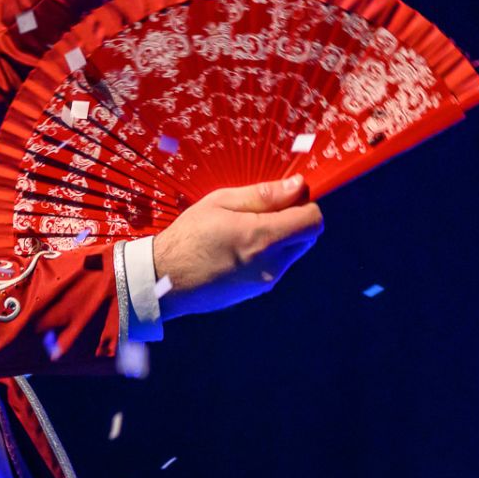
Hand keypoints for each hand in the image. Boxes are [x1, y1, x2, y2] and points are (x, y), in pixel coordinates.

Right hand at [151, 174, 322, 320]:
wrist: (165, 279)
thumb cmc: (188, 235)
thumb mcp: (220, 202)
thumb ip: (263, 195)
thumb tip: (298, 186)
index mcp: (264, 237)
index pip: (313, 220)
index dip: (305, 203)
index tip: (285, 195)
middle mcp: (273, 263)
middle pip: (307, 237)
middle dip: (294, 220)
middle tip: (260, 211)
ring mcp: (267, 281)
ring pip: (292, 252)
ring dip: (280, 237)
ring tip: (243, 230)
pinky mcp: (258, 291)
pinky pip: (276, 266)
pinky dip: (267, 253)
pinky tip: (237, 248)